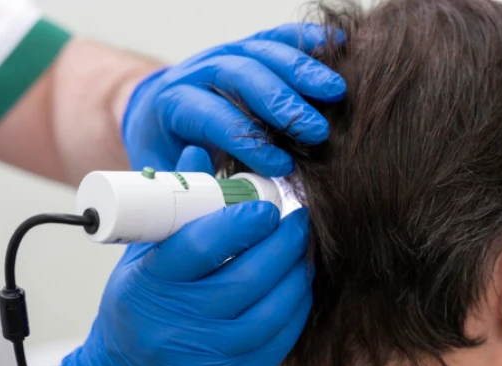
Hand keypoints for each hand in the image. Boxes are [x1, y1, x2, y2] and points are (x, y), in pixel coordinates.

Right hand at [60, 147, 310, 365]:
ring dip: (297, 274)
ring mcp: (211, 358)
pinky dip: (296, 308)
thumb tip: (197, 151)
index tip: (265, 205)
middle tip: (298, 220)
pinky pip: (281, 339)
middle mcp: (179, 325)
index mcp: (151, 287)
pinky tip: (299, 286)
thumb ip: (172, 210)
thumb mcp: (141, 261)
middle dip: (283, 243)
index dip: (241, 221)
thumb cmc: (137, 312)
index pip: (200, 246)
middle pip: (248, 276)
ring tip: (303, 250)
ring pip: (273, 309)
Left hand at [123, 23, 345, 175]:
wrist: (164, 119)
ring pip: (263, 50)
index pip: (211, 115)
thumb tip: (230, 192)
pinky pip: (279, 36)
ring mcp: (227, 53)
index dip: (248, 140)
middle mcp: (200, 71)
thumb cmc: (173, 155)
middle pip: (241, 75)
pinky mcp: (251, 46)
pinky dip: (309, 38)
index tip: (282, 167)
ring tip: (336, 92)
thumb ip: (196, 183)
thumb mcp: (172, 177)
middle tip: (317, 131)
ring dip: (303, 70)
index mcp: (174, 104)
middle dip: (281, 102)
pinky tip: (337, 44)